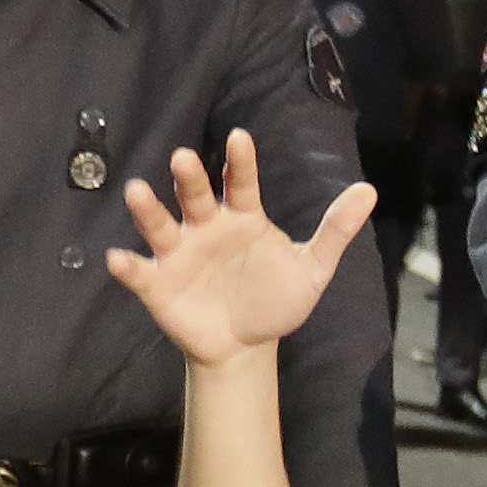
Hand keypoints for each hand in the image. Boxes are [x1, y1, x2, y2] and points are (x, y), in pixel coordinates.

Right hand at [103, 129, 374, 367]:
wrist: (246, 348)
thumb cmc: (275, 300)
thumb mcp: (312, 269)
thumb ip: (335, 231)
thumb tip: (369, 189)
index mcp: (242, 218)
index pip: (241, 183)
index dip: (240, 162)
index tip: (240, 138)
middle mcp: (206, 228)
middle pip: (195, 196)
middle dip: (189, 178)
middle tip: (183, 158)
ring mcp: (180, 255)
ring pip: (161, 226)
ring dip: (149, 209)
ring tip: (138, 191)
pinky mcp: (159, 286)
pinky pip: (141, 274)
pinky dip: (128, 267)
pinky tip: (117, 258)